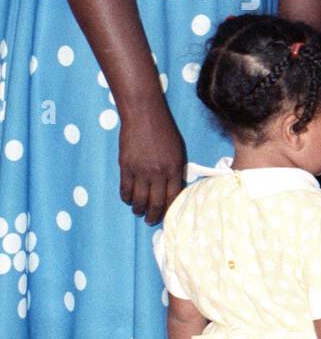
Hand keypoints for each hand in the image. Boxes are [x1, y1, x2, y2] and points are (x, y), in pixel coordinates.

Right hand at [118, 97, 184, 224]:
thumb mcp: (178, 152)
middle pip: (156, 203)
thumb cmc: (165, 132)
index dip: (169, 210)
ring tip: (139, 212)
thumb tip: (172, 189)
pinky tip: (128, 200)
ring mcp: (140, 171)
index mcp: (174, 169)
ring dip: (138, 209)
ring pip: (139, 199)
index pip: (173, 198)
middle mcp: (158, 173)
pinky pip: (125, 189)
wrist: (144, 116)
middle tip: (151, 221)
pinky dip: (126, 198)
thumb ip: (175, 171)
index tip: (166, 217)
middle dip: (153, 216)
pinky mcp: (125, 167)